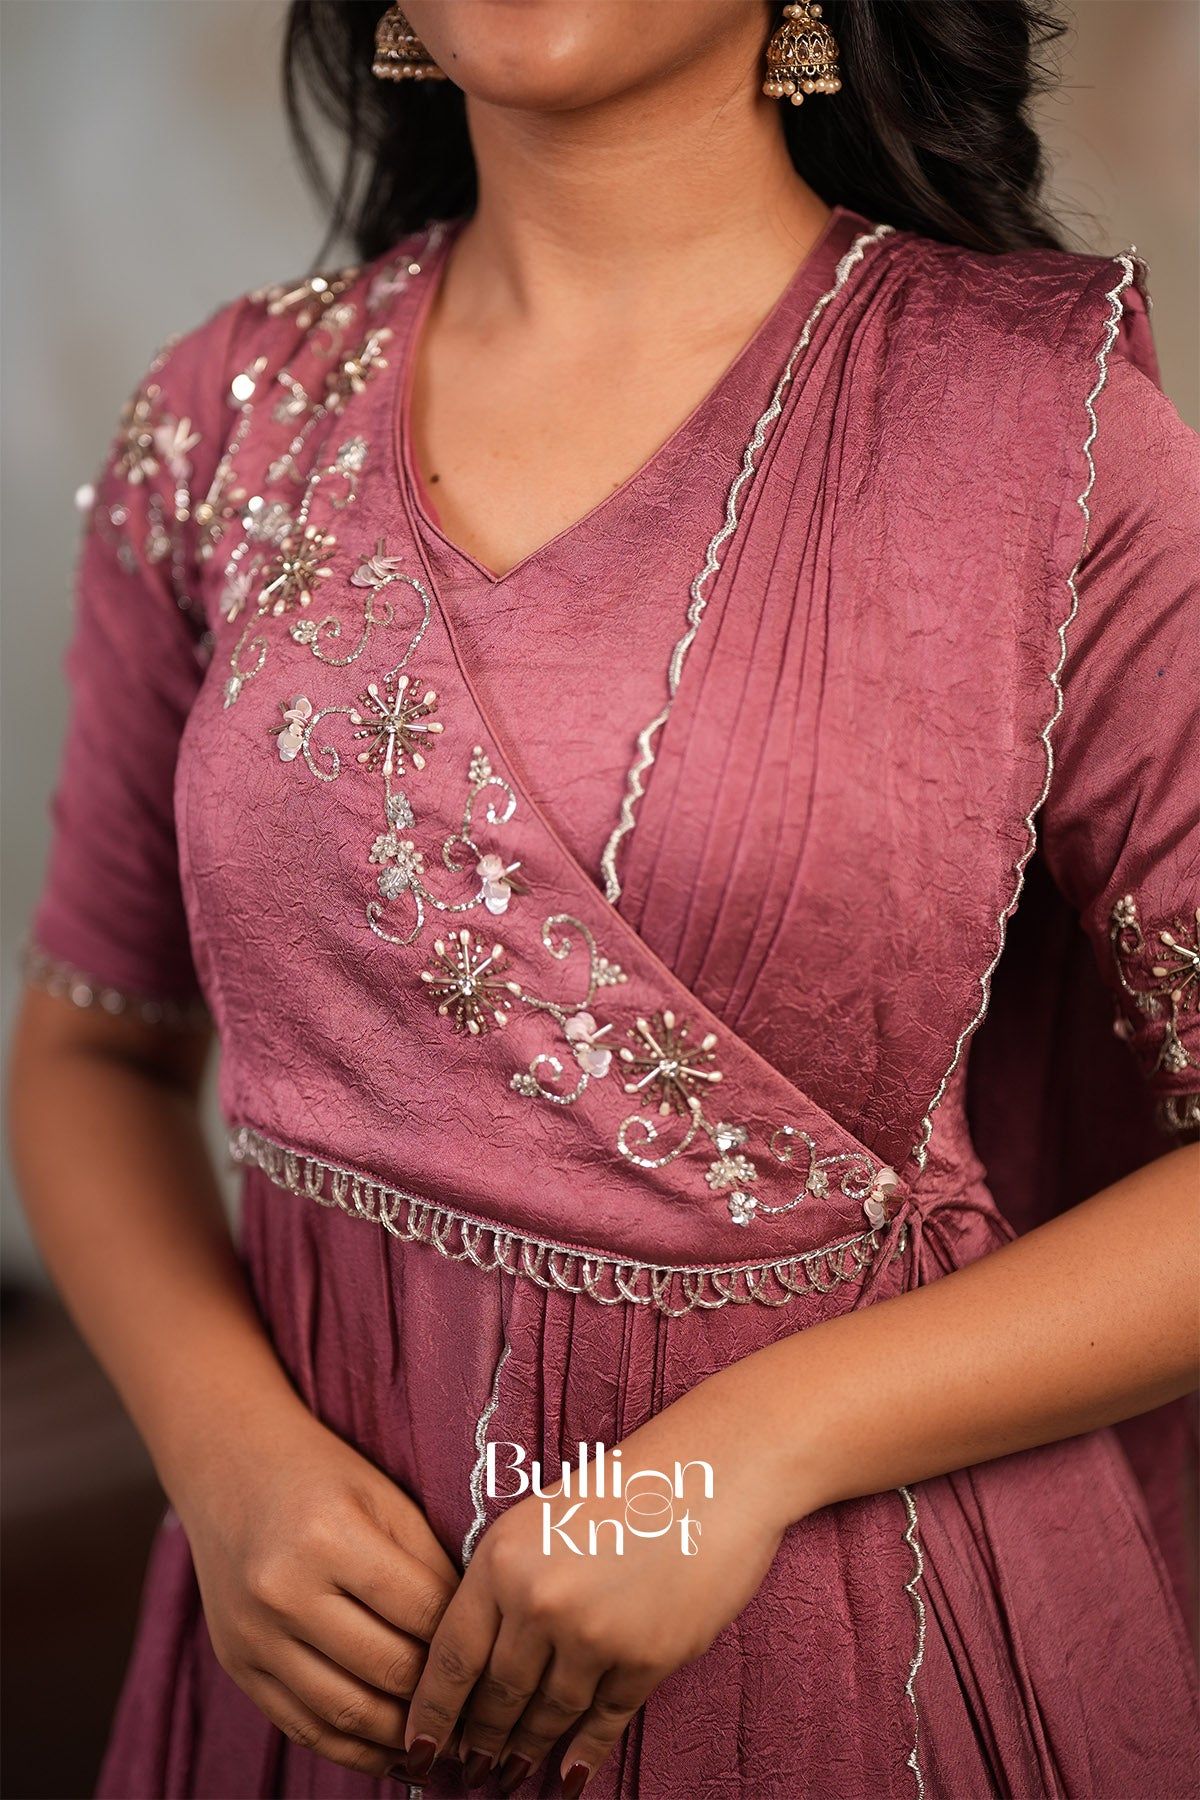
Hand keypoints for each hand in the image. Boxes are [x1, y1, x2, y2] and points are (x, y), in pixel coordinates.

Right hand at [173, 1396, 459, 1781]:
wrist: (229, 1465)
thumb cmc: (322, 1475)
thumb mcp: (386, 1500)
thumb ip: (429, 1566)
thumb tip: (473, 1639)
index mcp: (330, 1537)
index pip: (421, 1612)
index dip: (464, 1640)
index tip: (494, 1657)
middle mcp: (284, 1591)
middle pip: (388, 1669)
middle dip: (440, 1694)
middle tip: (478, 1708)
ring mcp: (253, 1634)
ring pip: (346, 1712)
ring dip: (402, 1736)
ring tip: (442, 1738)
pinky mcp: (235, 1664)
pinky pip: (302, 1727)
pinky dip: (353, 1750)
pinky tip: (392, 1752)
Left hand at [402, 1405, 786, 1793]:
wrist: (711, 1474)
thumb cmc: (627, 1487)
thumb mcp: (542, 1518)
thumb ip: (506, 1581)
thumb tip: (477, 1658)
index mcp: (502, 1558)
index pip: (451, 1656)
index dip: (431, 1713)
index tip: (415, 1749)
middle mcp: (538, 1600)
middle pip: (495, 1694)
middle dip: (478, 1741)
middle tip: (465, 1773)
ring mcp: (592, 1634)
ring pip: (545, 1714)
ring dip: (525, 1752)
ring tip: (509, 1776)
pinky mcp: (645, 1658)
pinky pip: (602, 1720)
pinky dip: (583, 1753)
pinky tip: (568, 1775)